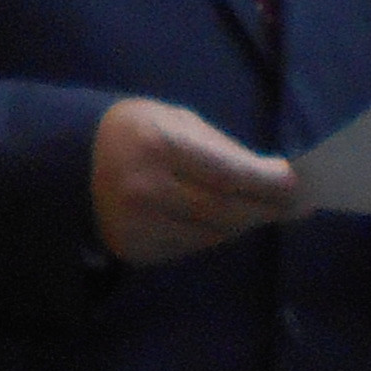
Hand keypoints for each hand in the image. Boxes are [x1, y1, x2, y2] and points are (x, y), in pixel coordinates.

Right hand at [90, 100, 303, 264]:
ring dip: (243, 223)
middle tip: (297, 206)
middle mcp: (145, 189)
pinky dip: (213, 234)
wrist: (73, 161)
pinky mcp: (134, 249)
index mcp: (158, 145)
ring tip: (263, 210)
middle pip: (224, 210)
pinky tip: (222, 220)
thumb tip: (275, 177)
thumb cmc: (138, 132)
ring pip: (212, 234)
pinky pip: (190, 247)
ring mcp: (137, 225)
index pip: (226, 173)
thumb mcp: (177, 121)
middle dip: (265, 208)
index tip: (297, 186)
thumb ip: (223, 149)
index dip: (266, 183)